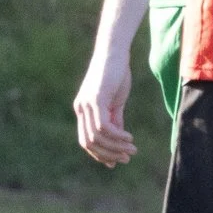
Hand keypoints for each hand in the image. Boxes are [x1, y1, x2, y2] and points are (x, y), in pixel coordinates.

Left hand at [74, 49, 135, 167]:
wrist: (115, 52)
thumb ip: (115, 118)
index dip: (100, 153)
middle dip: (108, 154)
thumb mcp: (116, 100)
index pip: (86, 140)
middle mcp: (81, 108)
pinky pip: (104, 126)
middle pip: (88, 142)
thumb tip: (118, 138)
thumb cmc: (116, 73)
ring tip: (132, 149)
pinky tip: (129, 137)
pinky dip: (116, 135)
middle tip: (126, 158)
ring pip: (96, 136)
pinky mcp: (96, 99)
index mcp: (83, 110)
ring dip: (115, 146)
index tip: (117, 160)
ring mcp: (86, 104)